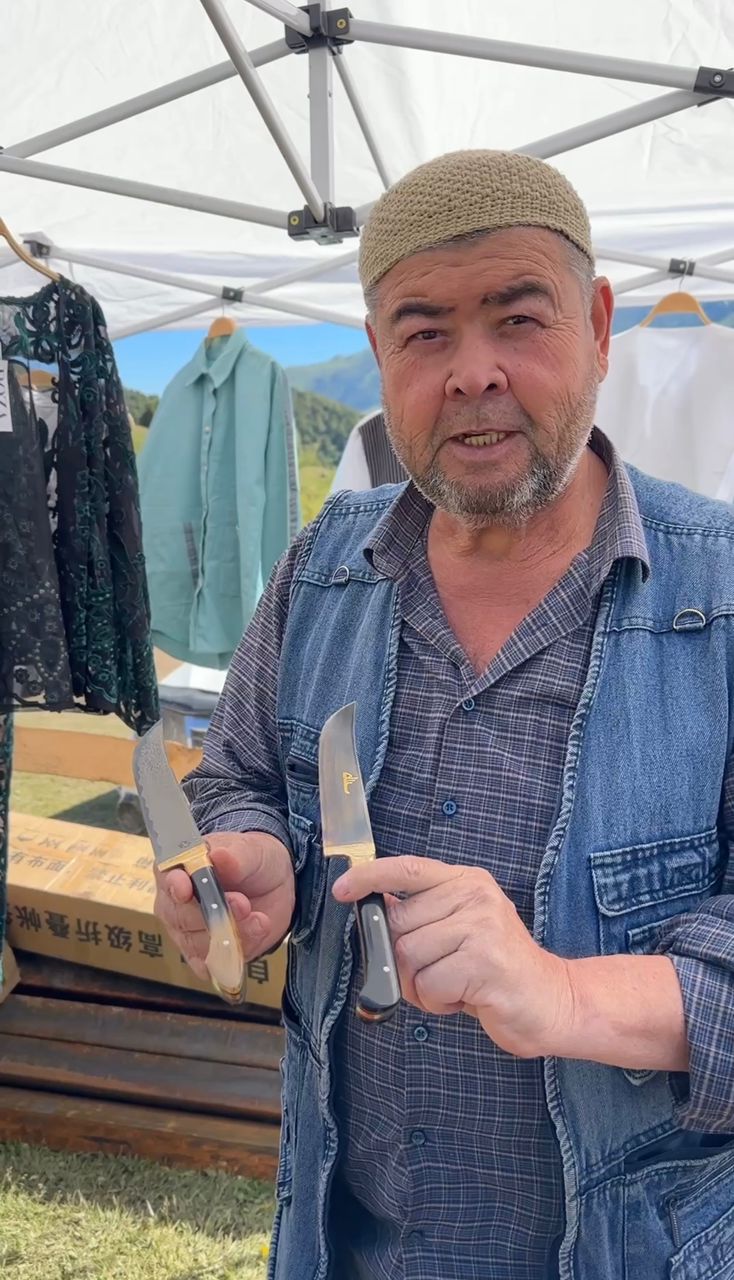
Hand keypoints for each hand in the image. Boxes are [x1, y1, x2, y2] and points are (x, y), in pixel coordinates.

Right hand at [154, 831, 294, 981]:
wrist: (276, 883)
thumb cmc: (252, 860)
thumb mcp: (250, 850)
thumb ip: (234, 856)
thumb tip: (219, 856)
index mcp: (179, 869)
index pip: (167, 879)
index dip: (175, 886)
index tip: (186, 890)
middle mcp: (176, 904)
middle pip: (180, 918)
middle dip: (213, 914)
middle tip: (243, 903)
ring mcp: (190, 932)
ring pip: (199, 944)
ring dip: (231, 934)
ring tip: (259, 920)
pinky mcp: (209, 954)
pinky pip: (212, 965)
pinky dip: (231, 958)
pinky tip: (246, 945)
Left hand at [333, 856, 572, 1057]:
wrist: (554, 1000)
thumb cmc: (497, 970)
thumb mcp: (461, 929)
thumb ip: (424, 916)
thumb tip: (375, 907)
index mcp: (467, 882)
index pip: (409, 868)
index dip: (370, 876)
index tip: (342, 889)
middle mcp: (475, 896)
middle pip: (399, 924)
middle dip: (404, 959)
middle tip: (437, 973)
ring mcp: (482, 927)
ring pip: (408, 956)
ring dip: (422, 985)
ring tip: (455, 986)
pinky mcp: (484, 963)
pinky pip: (429, 985)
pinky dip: (438, 1002)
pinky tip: (466, 998)